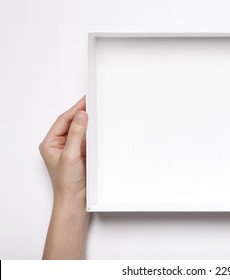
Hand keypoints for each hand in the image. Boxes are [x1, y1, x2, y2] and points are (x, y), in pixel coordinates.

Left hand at [40, 96, 88, 258]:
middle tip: (93, 103)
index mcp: (50, 143)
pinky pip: (89, 139)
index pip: (63, 120)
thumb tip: (81, 116)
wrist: (76, 200)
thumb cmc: (67, 183)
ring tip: (98, 113)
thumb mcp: (70, 155)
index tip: (85, 101)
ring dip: (89, 123)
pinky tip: (100, 129)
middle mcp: (61, 145)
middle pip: (72, 123)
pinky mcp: (83, 154)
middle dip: (82, 113)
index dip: (75, 109)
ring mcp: (72, 149)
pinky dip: (94, 133)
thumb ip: (75, 134)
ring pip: (82, 130)